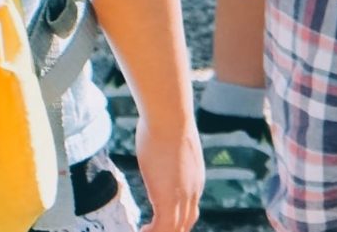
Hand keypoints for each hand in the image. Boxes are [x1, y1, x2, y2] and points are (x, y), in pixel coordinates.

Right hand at [132, 109, 205, 231]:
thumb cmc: (166, 121)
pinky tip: (141, 231)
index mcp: (195, 180)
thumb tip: (156, 137)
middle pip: (186, 223)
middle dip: (171, 230)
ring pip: (176, 229)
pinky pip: (163, 228)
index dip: (176, 219)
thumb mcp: (171, 142)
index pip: (190, 210)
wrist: (170, 117)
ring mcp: (182, 196)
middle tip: (152, 229)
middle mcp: (193, 192)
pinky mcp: (167, 198)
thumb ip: (167, 151)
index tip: (159, 220)